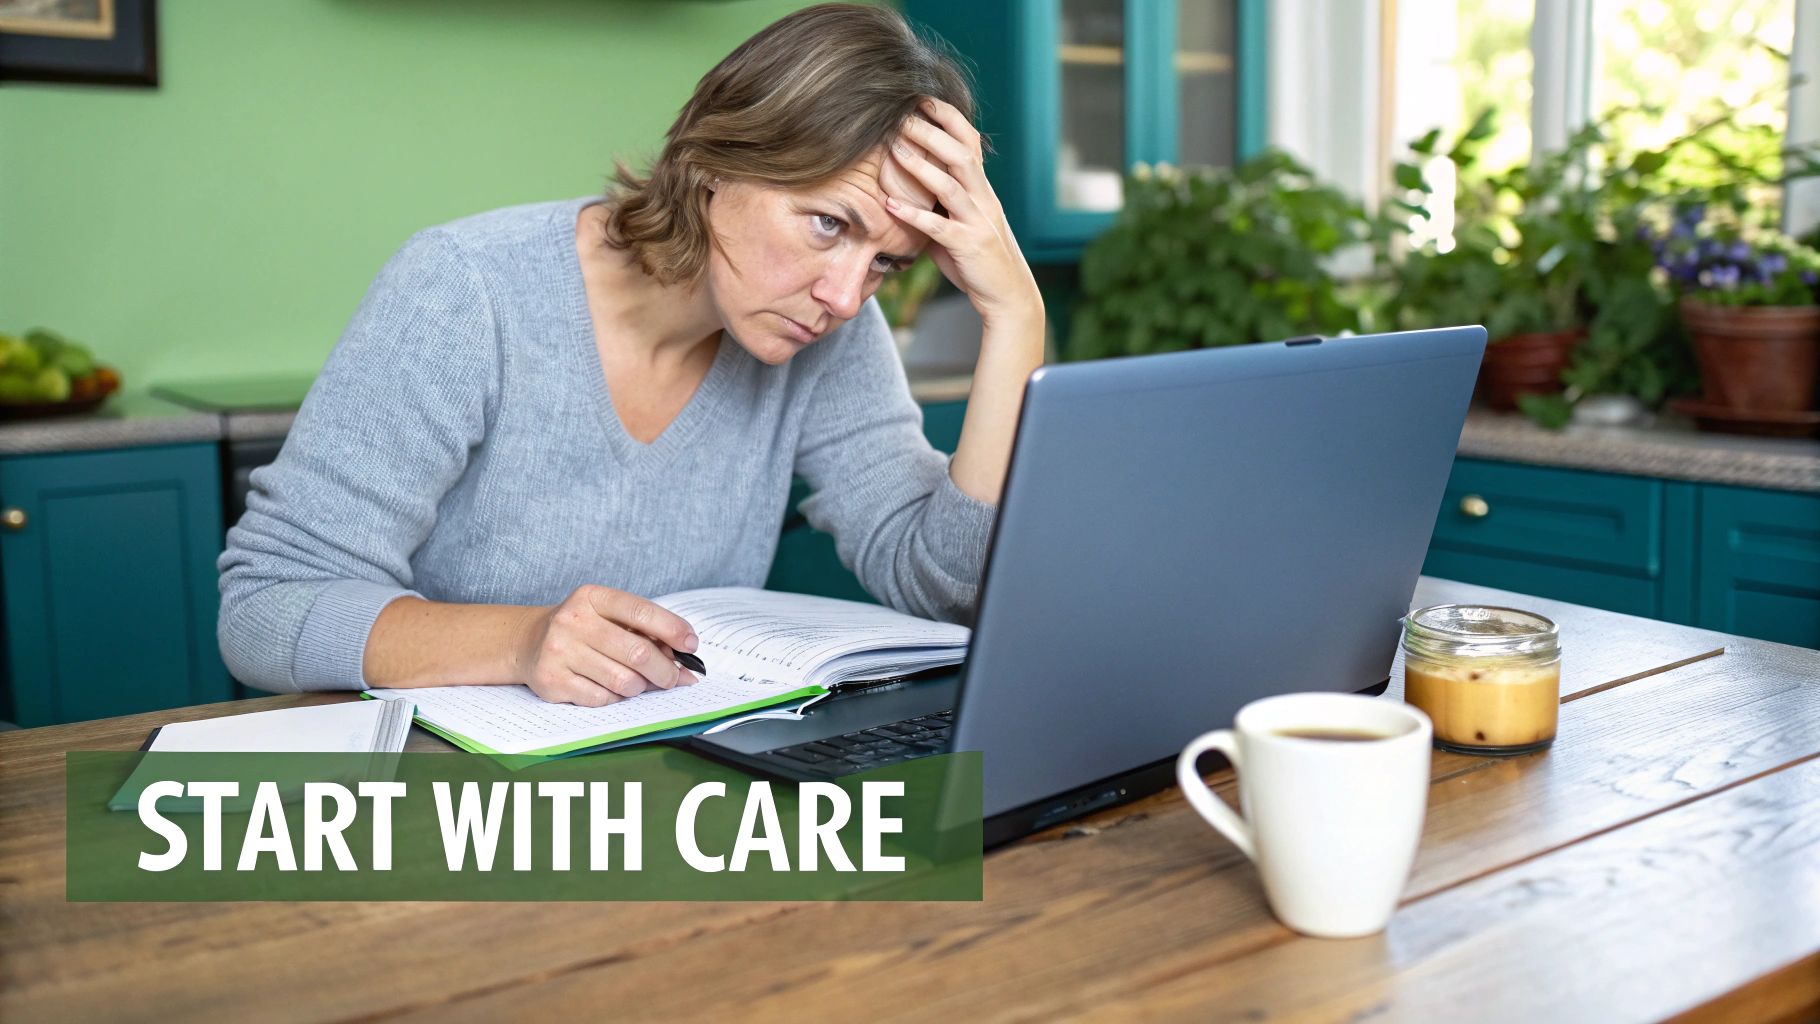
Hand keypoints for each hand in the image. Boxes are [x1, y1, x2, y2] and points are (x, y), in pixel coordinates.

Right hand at [514, 585, 699, 706]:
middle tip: (675, 677)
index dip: (673, 629)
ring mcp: (560, 651)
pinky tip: (609, 687)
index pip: (641, 612)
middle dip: (666, 670)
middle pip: (638, 653)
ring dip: (640, 686)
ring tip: (638, 681)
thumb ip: (645, 632)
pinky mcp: (552, 681)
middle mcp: (573, 621)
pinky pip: (602, 699)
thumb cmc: (583, 629)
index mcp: (592, 597)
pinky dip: (615, 698)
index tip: (691, 645)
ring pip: (623, 681)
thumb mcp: (608, 615)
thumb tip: (684, 666)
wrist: (530, 641)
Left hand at [882, 99, 1041, 328]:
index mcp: (981, 188)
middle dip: (930, 132)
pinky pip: (938, 227)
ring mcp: (977, 221)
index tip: (921, 98)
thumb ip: (939, 202)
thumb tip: (905, 186)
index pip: (969, 141)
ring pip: (950, 184)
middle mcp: (983, 198)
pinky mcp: (968, 246)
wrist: (1008, 294)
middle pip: (959, 154)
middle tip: (900, 115)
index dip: (948, 117)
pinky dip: (913, 214)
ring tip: (893, 149)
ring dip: (920, 165)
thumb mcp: (961, 221)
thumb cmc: (978, 258)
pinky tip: (889, 204)